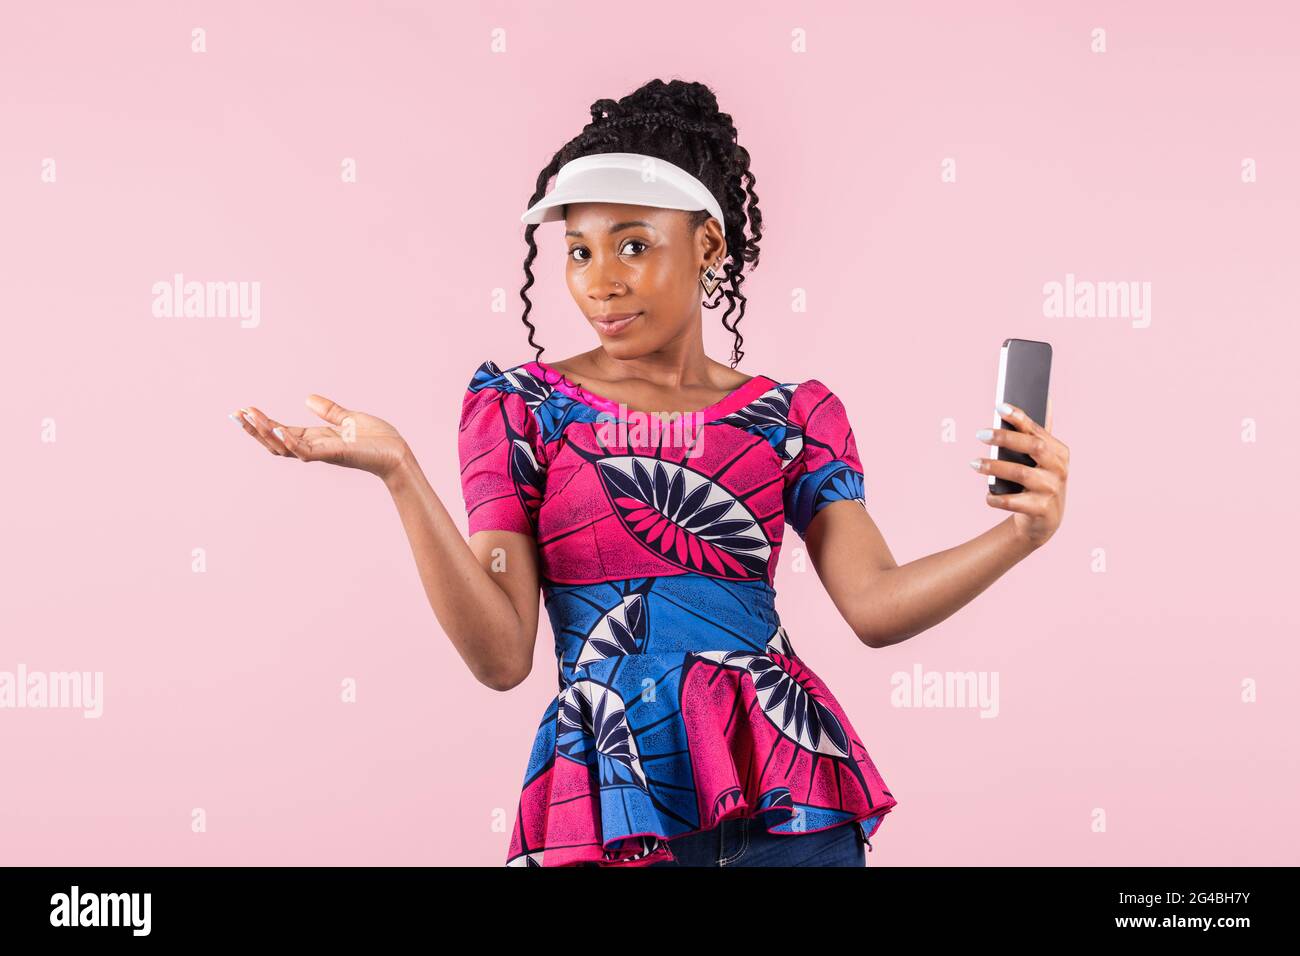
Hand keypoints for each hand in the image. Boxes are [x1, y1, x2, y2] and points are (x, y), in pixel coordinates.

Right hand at [230, 395, 410, 481]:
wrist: (398, 453)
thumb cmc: (378, 440)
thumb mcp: (349, 419)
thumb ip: (328, 411)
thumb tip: (307, 398)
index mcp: (315, 439)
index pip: (280, 432)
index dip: (261, 423)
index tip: (243, 410)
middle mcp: (314, 449)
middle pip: (275, 442)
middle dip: (255, 429)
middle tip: (236, 414)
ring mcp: (322, 453)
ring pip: (285, 447)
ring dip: (266, 433)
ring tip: (250, 417)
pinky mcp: (334, 455)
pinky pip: (306, 452)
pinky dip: (291, 442)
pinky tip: (278, 429)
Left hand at [971, 397, 1067, 549]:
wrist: (1044, 520)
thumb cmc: (1037, 481)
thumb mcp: (1040, 459)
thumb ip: (1036, 433)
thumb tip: (1039, 401)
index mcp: (1058, 451)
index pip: (1037, 430)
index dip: (1019, 417)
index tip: (999, 406)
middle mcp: (1059, 469)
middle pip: (1033, 447)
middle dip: (1005, 438)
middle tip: (980, 434)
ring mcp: (1052, 490)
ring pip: (1022, 474)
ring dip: (995, 467)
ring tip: (974, 463)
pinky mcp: (1042, 510)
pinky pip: (1014, 502)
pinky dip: (997, 498)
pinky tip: (987, 495)